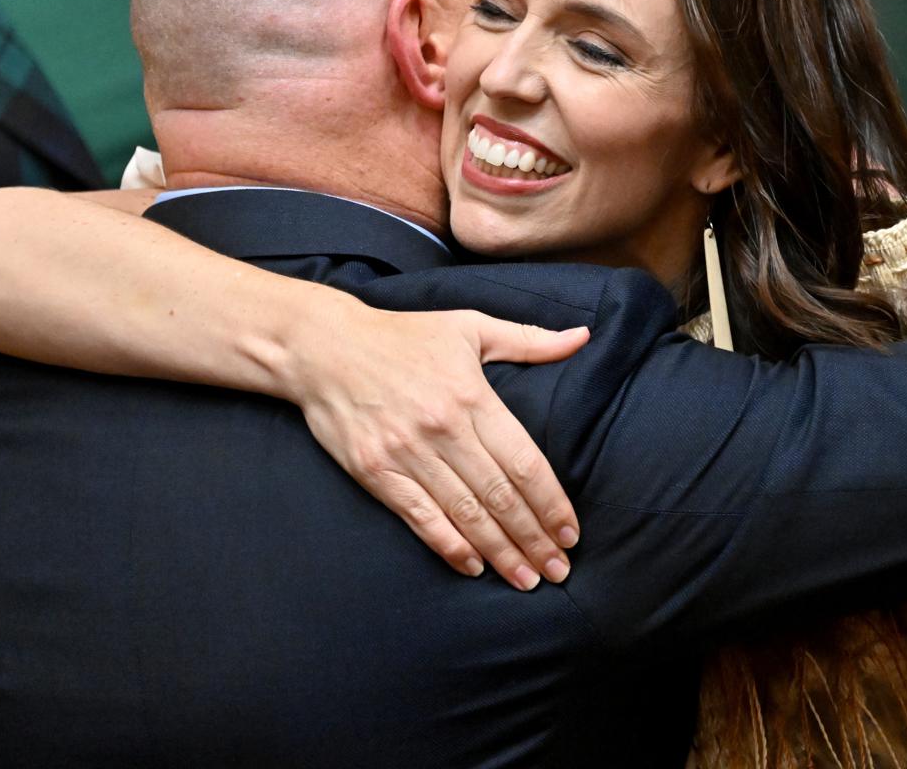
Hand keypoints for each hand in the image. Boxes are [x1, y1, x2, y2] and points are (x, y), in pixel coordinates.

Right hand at [289, 303, 588, 590]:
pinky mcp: (375, 472)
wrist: (323, 346)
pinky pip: (420, 518)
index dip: (551, 503)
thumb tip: (583, 337)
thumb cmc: (402, 335)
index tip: (570, 534)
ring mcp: (407, 453)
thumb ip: (529, 340)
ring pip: (465, 513)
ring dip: (500, 552)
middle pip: (500, 496)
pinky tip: (472, 566)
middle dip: (533, 539)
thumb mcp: (468, 327)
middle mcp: (443, 429)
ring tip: (526, 580)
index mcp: (471, 396)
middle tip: (558, 571)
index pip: (524, 462)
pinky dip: (449, 546)